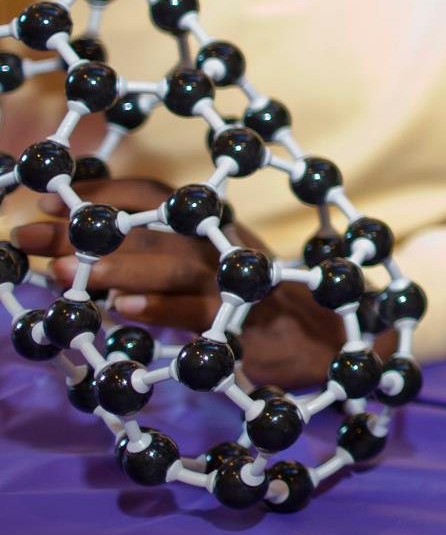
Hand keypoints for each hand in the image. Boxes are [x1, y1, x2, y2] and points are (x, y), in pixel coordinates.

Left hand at [15, 178, 352, 386]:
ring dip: (117, 266)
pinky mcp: (250, 320)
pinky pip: (203, 311)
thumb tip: (80, 253)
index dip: (98, 193)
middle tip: (27, 238)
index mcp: (209, 225)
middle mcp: (222, 243)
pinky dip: (164, 307)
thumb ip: (154, 258)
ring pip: (175, 263)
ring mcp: (237, 279)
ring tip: (63, 273)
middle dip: (85, 230)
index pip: (151, 193)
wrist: (327, 340)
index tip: (46, 201)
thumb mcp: (204, 272)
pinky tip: (126, 309)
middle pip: (150, 226)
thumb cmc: (254, 306)